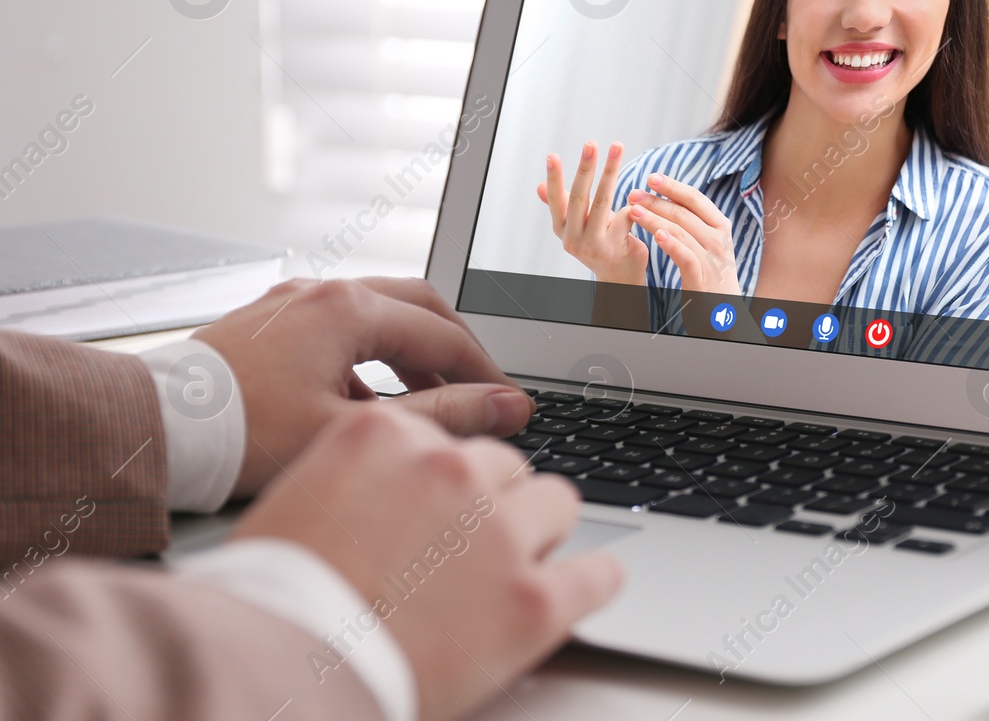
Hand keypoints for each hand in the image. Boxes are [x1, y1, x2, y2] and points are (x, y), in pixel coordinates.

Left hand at [194, 277, 531, 499]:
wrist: (152, 431)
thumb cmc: (241, 434)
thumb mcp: (354, 430)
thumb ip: (440, 417)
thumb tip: (506, 407)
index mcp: (349, 309)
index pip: (445, 335)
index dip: (486, 374)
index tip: (512, 406)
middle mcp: (323, 292)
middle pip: (419, 305)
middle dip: (457, 348)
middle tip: (482, 389)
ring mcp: (292, 302)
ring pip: (379, 311)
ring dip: (413, 350)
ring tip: (431, 398)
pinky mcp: (267, 321)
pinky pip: (340, 325)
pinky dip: (371, 354)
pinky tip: (368, 399)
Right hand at [231, 405, 622, 720]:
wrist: (273, 675)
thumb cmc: (268, 604)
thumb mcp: (298, 501)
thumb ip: (359, 476)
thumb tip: (388, 492)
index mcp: (388, 437)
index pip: (450, 437)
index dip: (445, 478)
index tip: (444, 501)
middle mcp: (451, 472)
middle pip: (505, 468)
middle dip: (491, 504)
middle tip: (466, 551)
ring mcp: (499, 534)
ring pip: (556, 504)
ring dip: (537, 533)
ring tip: (512, 571)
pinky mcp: (532, 601)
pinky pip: (596, 575)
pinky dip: (593, 582)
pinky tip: (584, 588)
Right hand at [537, 140, 648, 285]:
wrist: (619, 277)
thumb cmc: (600, 243)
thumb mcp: (577, 225)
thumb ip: (562, 206)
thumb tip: (538, 186)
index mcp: (562, 228)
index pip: (555, 199)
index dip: (553, 177)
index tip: (551, 155)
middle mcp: (573, 237)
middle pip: (579, 197)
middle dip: (585, 167)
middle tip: (590, 143)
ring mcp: (593, 244)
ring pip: (603, 202)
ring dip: (610, 172)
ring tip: (616, 147)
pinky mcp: (614, 248)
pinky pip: (624, 218)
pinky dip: (631, 204)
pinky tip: (639, 194)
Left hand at [626, 173, 741, 295]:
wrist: (726, 313)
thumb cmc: (711, 275)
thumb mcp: (710, 245)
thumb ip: (695, 223)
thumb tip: (671, 197)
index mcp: (721, 226)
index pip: (695, 198)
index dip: (672, 186)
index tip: (650, 177)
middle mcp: (719, 239)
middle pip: (683, 212)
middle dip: (655, 201)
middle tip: (632, 193)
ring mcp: (712, 260)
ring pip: (681, 231)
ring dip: (654, 219)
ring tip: (633, 211)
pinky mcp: (702, 279)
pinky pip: (686, 257)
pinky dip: (671, 245)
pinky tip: (655, 237)